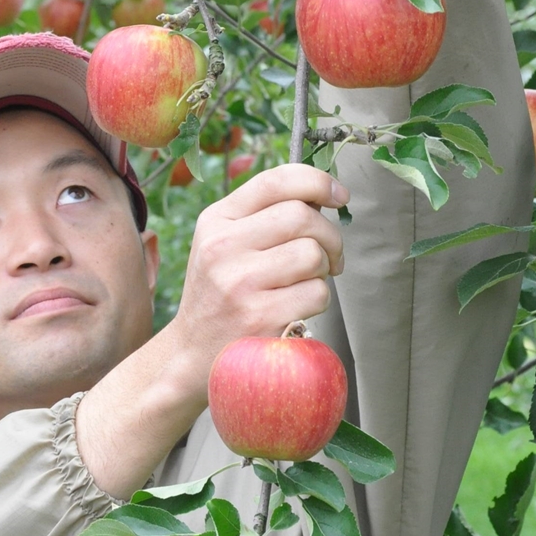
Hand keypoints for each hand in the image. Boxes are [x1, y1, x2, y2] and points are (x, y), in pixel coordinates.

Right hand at [169, 165, 347, 402]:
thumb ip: (266, 214)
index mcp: (217, 220)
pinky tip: (297, 307)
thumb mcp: (225, 243)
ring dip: (324, 270)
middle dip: (330, 235)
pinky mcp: (260, 318)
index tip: (341, 196)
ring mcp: (239, 283)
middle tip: (330, 255)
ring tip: (307, 282)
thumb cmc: (222, 292)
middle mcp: (222, 247)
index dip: (318, 182)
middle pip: (301, 216)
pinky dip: (318, 300)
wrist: (194, 354)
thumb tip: (324, 195)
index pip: (276, 181)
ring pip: (313, 254)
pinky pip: (317, 293)